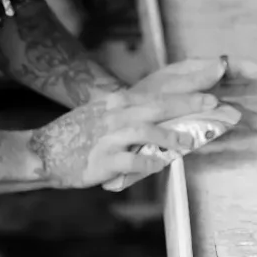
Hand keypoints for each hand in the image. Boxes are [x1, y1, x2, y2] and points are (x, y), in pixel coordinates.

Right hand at [29, 90, 241, 189]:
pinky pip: (133, 162)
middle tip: (213, 105)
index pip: (158, 95)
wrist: (43, 152)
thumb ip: (129, 115)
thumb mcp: (102, 115)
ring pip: (146, 131)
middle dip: (187, 105)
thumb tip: (159, 118)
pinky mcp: (104, 159)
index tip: (211, 90)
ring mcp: (109, 137)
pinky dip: (148, 164)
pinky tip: (160, 166)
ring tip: (187, 141)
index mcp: (117, 103)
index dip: (186, 93)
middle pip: (157, 106)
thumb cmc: (76, 135)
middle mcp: (115, 115)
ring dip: (169, 136)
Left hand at [124, 56, 256, 132]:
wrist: (123, 118)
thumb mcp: (168, 86)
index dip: (255, 71)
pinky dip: (241, 125)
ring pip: (236, 103)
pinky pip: (225, 122)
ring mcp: (204, 103)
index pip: (232, 66)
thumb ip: (196, 78)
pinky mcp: (200, 121)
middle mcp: (204, 84)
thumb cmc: (143, 98)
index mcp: (197, 70)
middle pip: (240, 81)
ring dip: (255, 111)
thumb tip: (222, 64)